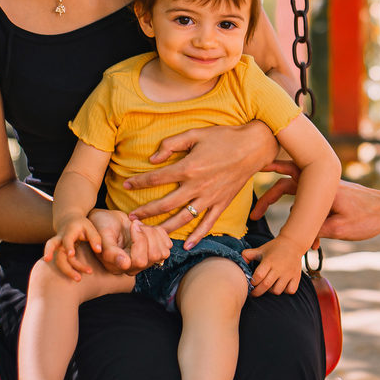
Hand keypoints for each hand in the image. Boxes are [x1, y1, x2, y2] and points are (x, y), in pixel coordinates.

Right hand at [45, 217, 102, 280]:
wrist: (68, 220)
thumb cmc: (81, 225)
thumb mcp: (90, 227)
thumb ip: (95, 238)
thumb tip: (98, 250)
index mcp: (69, 231)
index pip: (67, 239)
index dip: (68, 246)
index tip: (71, 254)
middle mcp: (60, 239)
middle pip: (52, 245)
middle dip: (49, 252)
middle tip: (47, 260)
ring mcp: (58, 246)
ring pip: (58, 259)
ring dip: (67, 269)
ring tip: (78, 279)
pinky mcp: (59, 253)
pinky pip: (61, 262)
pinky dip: (68, 270)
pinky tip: (77, 276)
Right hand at [89, 209, 171, 274]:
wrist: (107, 220)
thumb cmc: (100, 226)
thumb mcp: (101, 235)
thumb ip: (110, 251)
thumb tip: (124, 264)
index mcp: (118, 266)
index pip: (140, 261)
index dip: (140, 241)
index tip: (132, 225)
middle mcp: (133, 267)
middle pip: (154, 256)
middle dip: (147, 234)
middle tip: (134, 224)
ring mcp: (145, 261)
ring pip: (163, 252)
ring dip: (153, 233)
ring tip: (139, 226)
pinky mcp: (154, 251)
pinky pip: (167, 245)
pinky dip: (159, 232)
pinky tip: (146, 228)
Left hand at [124, 122, 278, 242]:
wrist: (253, 146)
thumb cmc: (224, 137)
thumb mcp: (195, 134)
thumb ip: (171, 144)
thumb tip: (152, 159)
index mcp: (189, 168)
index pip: (156, 179)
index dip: (138, 182)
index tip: (126, 184)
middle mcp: (197, 186)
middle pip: (165, 204)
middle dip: (145, 212)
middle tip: (131, 219)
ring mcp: (210, 197)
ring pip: (183, 218)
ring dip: (165, 227)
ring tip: (150, 233)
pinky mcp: (222, 203)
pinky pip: (208, 223)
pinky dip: (197, 236)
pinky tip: (186, 246)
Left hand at [241, 236, 305, 295]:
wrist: (293, 243)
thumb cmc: (275, 248)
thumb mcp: (261, 249)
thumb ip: (248, 255)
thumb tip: (239, 260)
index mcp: (269, 261)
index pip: (258, 276)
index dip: (252, 282)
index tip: (250, 284)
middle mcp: (279, 268)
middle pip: (266, 285)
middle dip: (257, 292)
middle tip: (254, 293)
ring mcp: (288, 273)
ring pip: (277, 290)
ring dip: (271, 291)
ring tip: (268, 287)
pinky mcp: (296, 276)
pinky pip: (290, 290)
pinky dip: (285, 291)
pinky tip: (281, 286)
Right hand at [251, 160, 379, 242]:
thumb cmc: (368, 217)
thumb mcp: (338, 229)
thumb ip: (314, 230)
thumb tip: (296, 235)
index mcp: (321, 188)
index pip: (286, 181)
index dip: (268, 186)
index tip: (254, 189)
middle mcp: (322, 185)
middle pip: (287, 186)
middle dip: (270, 198)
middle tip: (255, 213)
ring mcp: (327, 190)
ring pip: (300, 198)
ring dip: (295, 217)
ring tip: (299, 241)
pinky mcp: (332, 197)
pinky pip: (313, 205)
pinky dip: (309, 219)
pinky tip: (315, 241)